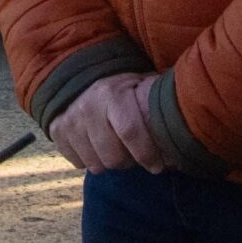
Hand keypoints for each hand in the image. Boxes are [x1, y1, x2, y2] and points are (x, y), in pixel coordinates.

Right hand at [47, 73, 169, 174]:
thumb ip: (158, 106)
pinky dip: (90, 160)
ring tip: (117, 150)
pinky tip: (97, 147)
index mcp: (112, 93)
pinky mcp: (57, 131)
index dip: (147, 154)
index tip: (158, 166)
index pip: (130, 131)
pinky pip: (78, 164)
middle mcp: (88, 107)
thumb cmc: (122, 88)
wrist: (81, 76)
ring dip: (110, 163)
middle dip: (130, 163)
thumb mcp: (141, 86)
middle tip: (136, 157)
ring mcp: (70, 121)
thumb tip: (184, 137)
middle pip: (113, 157)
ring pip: (96, 165)